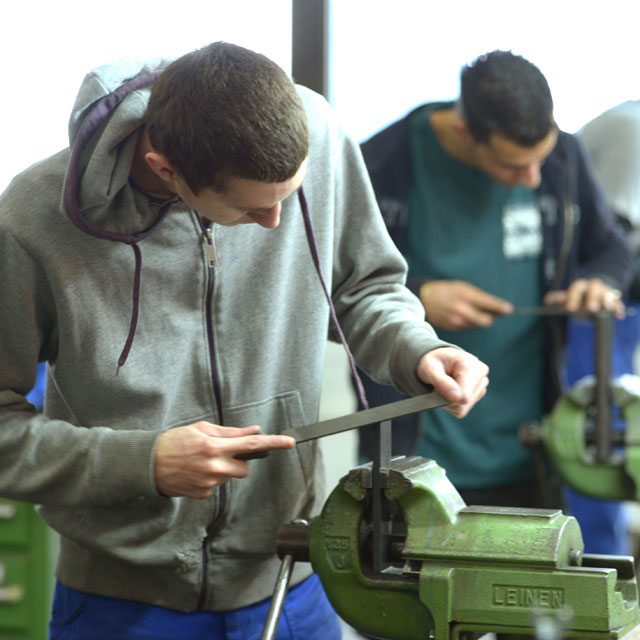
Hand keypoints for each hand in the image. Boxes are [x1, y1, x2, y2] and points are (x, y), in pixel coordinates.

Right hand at [154, 422, 294, 497]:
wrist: (148, 463)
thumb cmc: (175, 441)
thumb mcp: (202, 429)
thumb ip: (230, 432)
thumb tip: (254, 430)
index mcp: (215, 446)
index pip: (252, 443)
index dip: (274, 442)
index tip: (290, 442)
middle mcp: (214, 466)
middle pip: (244, 468)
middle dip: (238, 461)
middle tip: (221, 454)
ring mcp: (209, 482)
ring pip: (230, 477)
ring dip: (223, 470)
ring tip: (202, 462)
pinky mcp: (202, 494)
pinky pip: (217, 486)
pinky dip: (211, 479)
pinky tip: (195, 473)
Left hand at [416, 347, 488, 417]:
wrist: (437, 360)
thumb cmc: (433, 362)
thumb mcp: (430, 368)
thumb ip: (442, 382)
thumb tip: (456, 398)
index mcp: (472, 366)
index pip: (464, 396)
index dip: (447, 397)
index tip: (437, 388)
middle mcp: (481, 376)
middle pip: (463, 403)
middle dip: (446, 398)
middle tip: (438, 384)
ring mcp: (481, 387)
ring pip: (462, 409)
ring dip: (448, 402)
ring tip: (443, 386)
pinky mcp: (477, 396)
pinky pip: (461, 410)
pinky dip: (451, 404)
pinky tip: (448, 391)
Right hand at [420, 280, 512, 329]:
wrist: (424, 298)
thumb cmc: (447, 290)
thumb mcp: (462, 287)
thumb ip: (479, 297)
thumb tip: (498, 308)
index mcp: (465, 295)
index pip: (489, 304)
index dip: (501, 307)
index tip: (510, 310)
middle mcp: (462, 309)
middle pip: (486, 320)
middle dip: (491, 317)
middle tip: (492, 312)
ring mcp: (456, 320)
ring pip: (477, 325)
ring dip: (479, 320)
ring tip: (471, 311)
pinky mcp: (452, 327)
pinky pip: (468, 327)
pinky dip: (469, 323)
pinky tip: (462, 315)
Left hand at [543, 278, 624, 318]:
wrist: (594, 291)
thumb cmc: (578, 297)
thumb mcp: (567, 297)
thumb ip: (558, 299)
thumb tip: (546, 300)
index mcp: (580, 286)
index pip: (576, 287)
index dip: (573, 296)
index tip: (569, 308)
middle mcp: (593, 286)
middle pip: (593, 288)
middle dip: (592, 298)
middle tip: (591, 309)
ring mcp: (605, 292)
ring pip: (608, 293)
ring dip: (608, 300)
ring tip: (608, 309)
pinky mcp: (615, 299)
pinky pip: (618, 303)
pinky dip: (618, 308)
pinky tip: (618, 316)